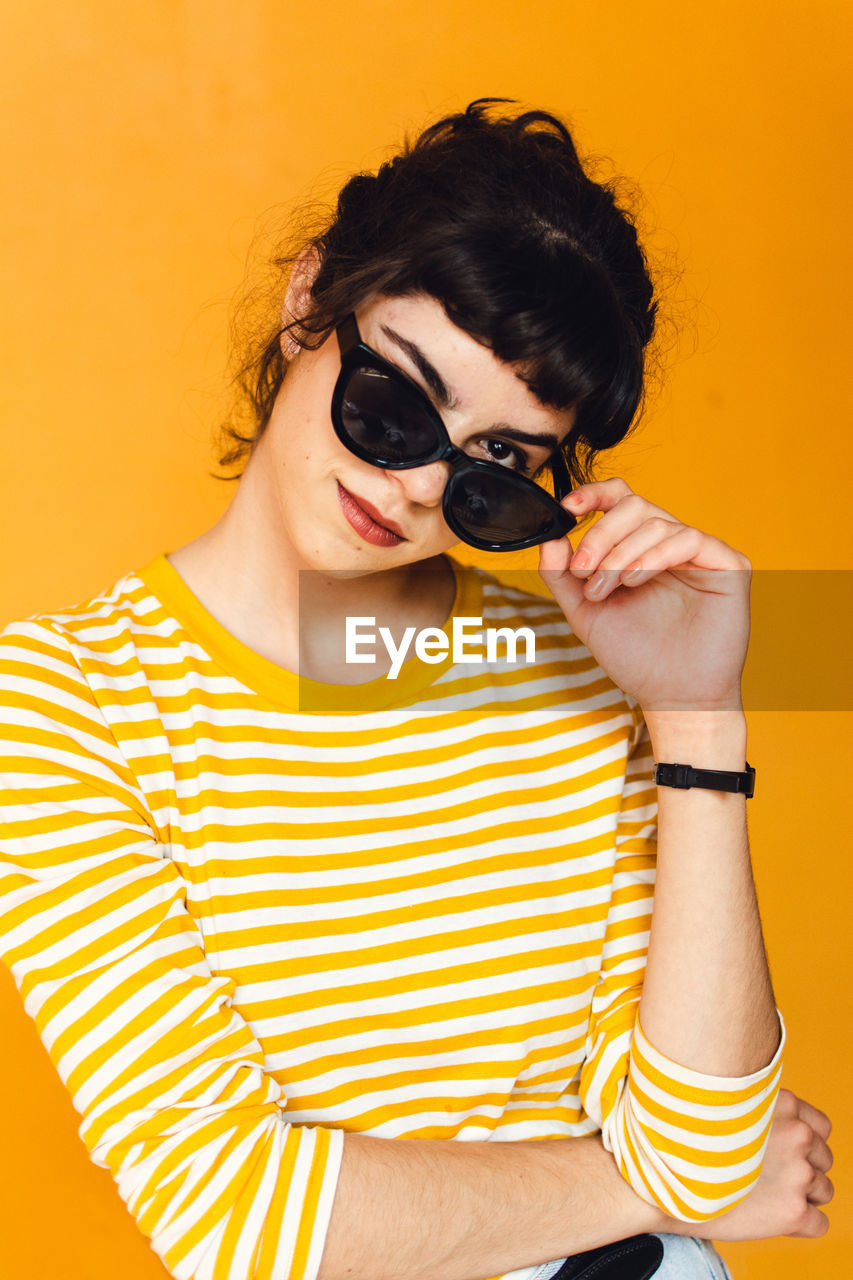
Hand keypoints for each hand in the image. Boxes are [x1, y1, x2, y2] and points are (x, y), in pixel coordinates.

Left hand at [539, 478, 750, 713]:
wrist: (672, 697)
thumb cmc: (635, 657)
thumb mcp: (584, 611)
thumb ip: (562, 575)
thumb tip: (549, 537)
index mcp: (639, 549)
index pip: (620, 501)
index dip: (594, 495)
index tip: (568, 508)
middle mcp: (670, 545)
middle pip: (634, 505)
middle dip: (600, 534)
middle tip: (582, 571)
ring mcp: (700, 554)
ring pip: (657, 522)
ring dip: (621, 553)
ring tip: (606, 589)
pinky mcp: (728, 565)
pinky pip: (689, 539)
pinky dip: (654, 555)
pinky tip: (634, 580)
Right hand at [692, 1089, 833, 1240]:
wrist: (666, 1174)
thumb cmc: (687, 1138)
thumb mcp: (727, 1105)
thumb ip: (758, 1111)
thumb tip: (770, 1128)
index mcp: (783, 1104)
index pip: (820, 1127)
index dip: (801, 1143)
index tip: (779, 1152)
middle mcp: (798, 1135)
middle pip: (823, 1159)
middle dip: (801, 1169)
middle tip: (766, 1176)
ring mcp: (798, 1173)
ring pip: (823, 1191)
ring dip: (800, 1195)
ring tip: (763, 1195)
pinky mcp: (794, 1210)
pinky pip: (819, 1223)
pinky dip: (799, 1224)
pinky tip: (769, 1216)